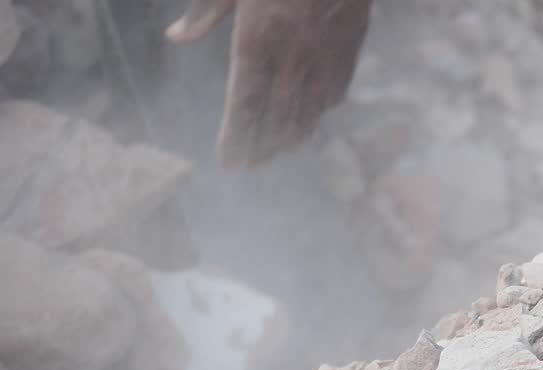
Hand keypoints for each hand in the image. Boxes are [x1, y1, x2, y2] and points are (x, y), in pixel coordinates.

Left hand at [167, 0, 371, 168]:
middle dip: (261, 145)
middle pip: (276, 117)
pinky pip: (334, 91)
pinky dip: (320, 111)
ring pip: (308, 110)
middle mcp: (293, 58)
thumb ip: (206, 12)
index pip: (245, 103)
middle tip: (249, 165)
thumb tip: (177, 37)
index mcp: (259, 39)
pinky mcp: (349, 48)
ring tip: (277, 153)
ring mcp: (325, 56)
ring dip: (291, 136)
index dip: (237, 137)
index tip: (229, 160)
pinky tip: (311, 120)